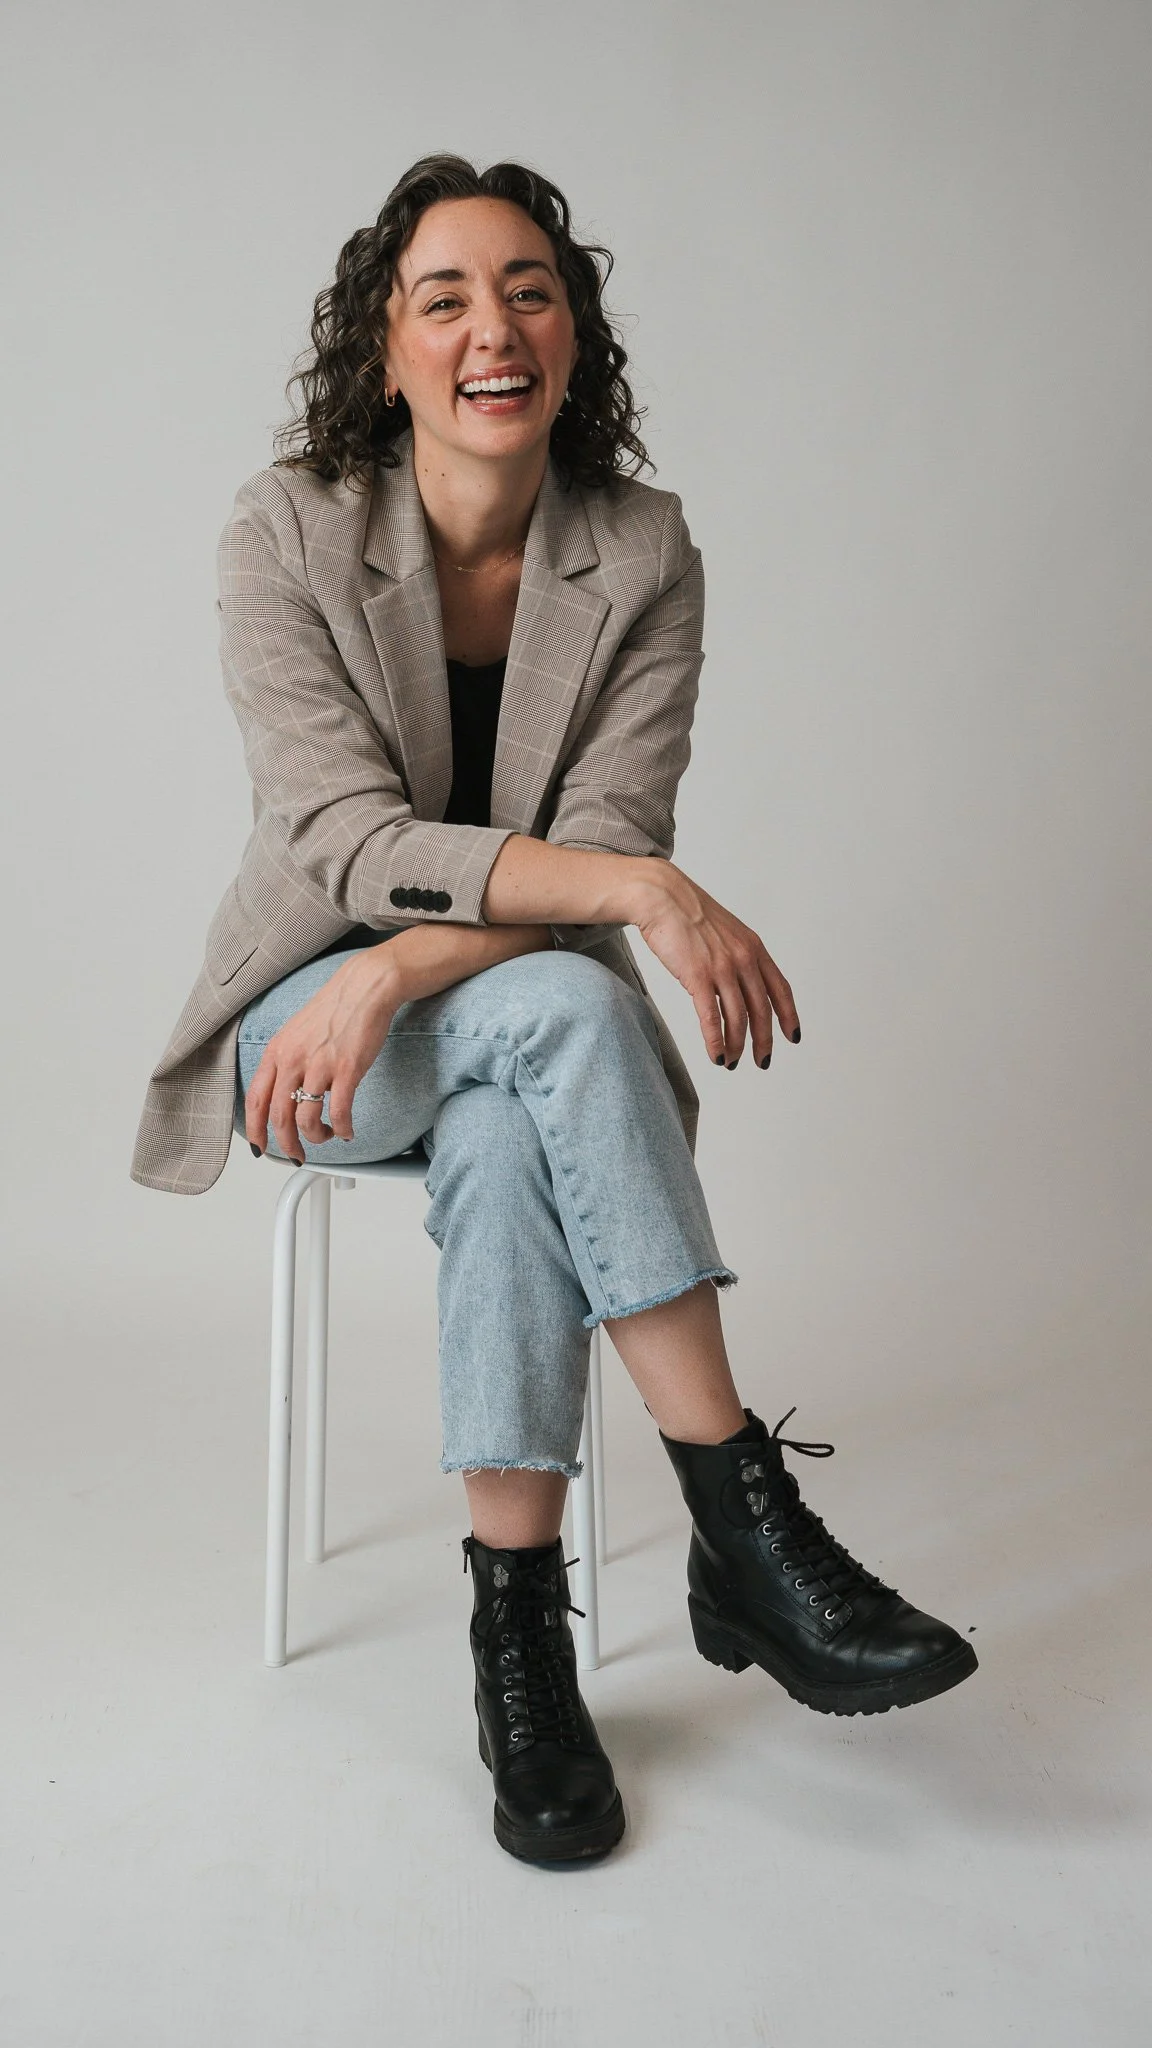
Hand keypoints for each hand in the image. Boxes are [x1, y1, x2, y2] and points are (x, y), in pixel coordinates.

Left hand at [245, 948, 404, 1160]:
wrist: (365, 988)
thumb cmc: (334, 1010)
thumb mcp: (296, 1032)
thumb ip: (286, 1061)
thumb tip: (283, 1092)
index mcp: (277, 1051)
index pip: (255, 1099)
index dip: (255, 1129)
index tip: (260, 1146)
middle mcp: (292, 1059)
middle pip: (278, 1116)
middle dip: (286, 1144)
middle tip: (295, 1154)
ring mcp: (319, 1065)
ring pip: (306, 1119)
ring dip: (316, 1138)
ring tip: (326, 1136)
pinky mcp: (347, 1069)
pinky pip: (339, 1112)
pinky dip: (342, 1128)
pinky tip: (347, 1130)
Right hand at [630, 863, 799, 1068]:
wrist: (661, 896)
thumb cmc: (685, 913)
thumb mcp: (723, 932)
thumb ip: (735, 956)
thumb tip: (735, 984)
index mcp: (753, 947)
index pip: (780, 988)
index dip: (789, 1015)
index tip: (792, 1036)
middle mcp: (743, 958)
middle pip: (762, 1010)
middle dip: (764, 1041)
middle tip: (762, 1060)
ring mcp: (722, 968)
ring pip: (738, 1018)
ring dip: (736, 1045)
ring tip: (730, 1061)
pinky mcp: (698, 976)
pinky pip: (711, 1018)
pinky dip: (715, 1041)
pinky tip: (715, 1056)